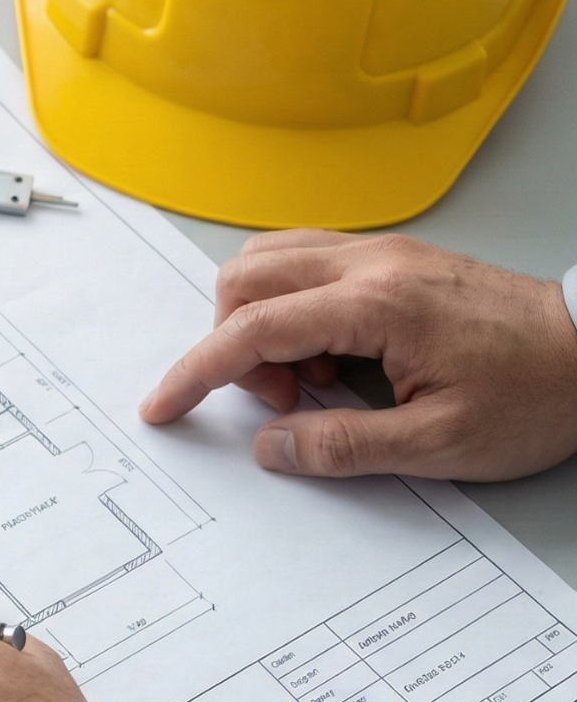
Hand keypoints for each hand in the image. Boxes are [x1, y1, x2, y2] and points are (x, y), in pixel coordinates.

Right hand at [140, 231, 576, 480]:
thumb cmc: (536, 393)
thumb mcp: (438, 445)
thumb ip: (343, 446)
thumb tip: (272, 444)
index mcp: (376, 305)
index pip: (251, 329)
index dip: (195, 372)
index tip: (164, 407)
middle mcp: (372, 263)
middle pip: (246, 279)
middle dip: (234, 346)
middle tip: (283, 402)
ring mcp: (384, 255)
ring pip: (271, 262)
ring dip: (262, 323)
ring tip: (309, 380)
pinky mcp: (396, 261)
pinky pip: (308, 265)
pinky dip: (293, 309)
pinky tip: (331, 355)